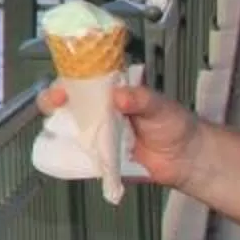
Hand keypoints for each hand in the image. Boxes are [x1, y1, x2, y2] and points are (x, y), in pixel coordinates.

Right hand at [39, 80, 204, 189]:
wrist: (187, 159)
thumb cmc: (175, 124)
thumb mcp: (159, 105)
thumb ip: (140, 98)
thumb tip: (119, 96)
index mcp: (109, 92)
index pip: (79, 80)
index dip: (65, 81)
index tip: (62, 89)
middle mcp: (97, 111)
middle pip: (64, 103)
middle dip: (52, 103)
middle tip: (56, 107)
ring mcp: (96, 134)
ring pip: (66, 128)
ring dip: (58, 130)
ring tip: (60, 132)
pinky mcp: (98, 156)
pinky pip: (77, 154)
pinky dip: (69, 154)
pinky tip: (67, 153)